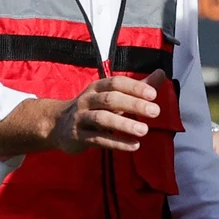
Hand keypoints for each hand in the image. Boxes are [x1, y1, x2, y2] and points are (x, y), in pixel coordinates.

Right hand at [49, 69, 166, 154]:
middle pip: (110, 99)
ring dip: (124, 124)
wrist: (57, 125)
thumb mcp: (112, 95)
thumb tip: (161, 73)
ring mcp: (81, 118)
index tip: (153, 94)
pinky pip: (98, 139)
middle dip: (133, 104)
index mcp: (97, 87)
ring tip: (144, 130)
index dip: (134, 87)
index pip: (116, 83)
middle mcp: (88, 100)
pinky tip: (134, 146)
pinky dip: (116, 143)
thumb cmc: (93, 108)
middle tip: (155, 111)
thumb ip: (137, 87)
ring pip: (102, 119)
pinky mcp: (78, 137)